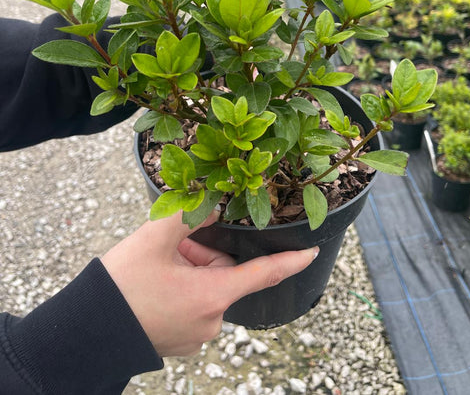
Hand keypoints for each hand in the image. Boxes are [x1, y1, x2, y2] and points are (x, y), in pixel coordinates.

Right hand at [101, 210, 317, 356]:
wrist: (86, 333)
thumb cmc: (121, 288)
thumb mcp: (154, 239)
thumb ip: (188, 213)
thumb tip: (212, 202)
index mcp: (213, 296)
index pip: (265, 274)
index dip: (291, 260)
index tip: (311, 252)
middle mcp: (211, 321)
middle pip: (224, 274)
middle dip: (204, 253)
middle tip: (173, 243)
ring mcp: (195, 334)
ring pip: (206, 288)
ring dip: (190, 269)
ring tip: (158, 262)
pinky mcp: (181, 340)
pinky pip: (192, 305)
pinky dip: (182, 287)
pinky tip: (156, 280)